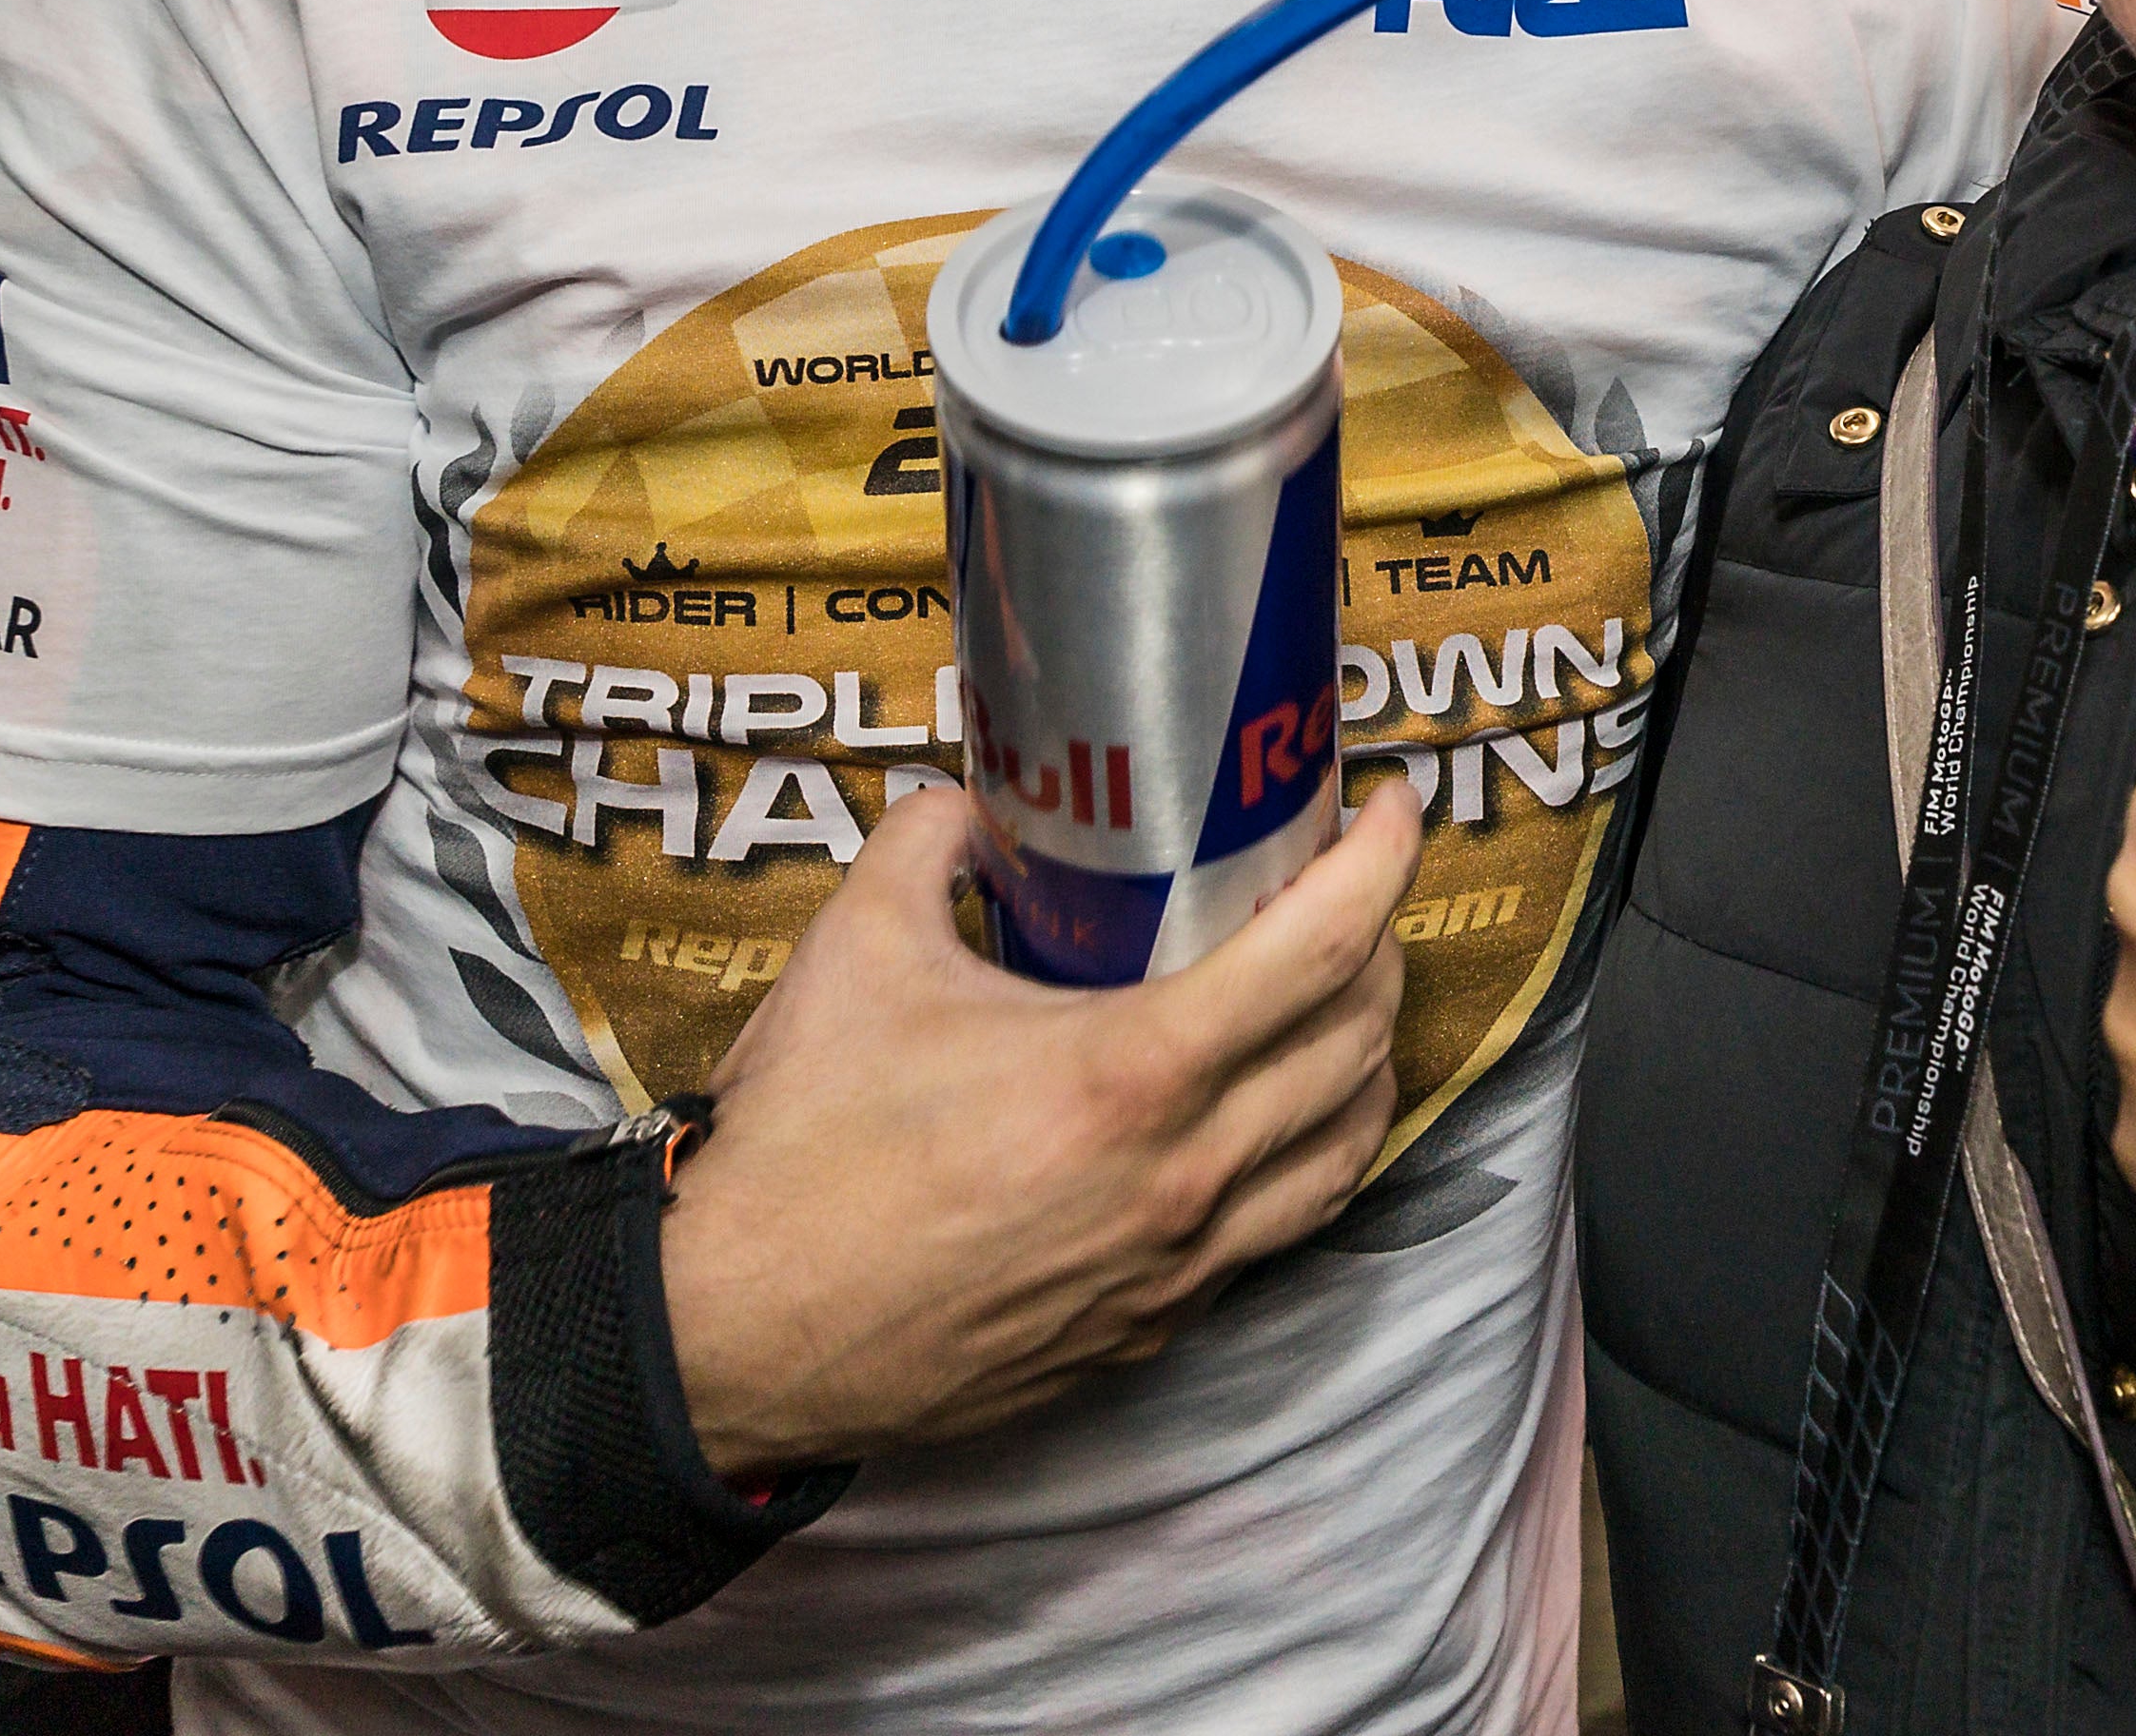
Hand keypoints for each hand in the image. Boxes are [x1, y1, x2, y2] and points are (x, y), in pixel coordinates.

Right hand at [656, 777, 1416, 1477]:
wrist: (742, 1335)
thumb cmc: (802, 1149)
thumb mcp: (853, 951)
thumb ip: (924, 843)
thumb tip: (967, 799)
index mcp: (1130, 1075)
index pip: (1321, 952)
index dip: (1383, 862)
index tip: (1394, 807)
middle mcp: (1182, 1178)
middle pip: (1359, 1045)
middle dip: (1381, 948)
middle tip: (1348, 893)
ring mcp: (1176, 1268)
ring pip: (1345, 1153)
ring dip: (1365, 1062)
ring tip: (1339, 1000)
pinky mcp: (1150, 1329)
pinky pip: (1275, 1233)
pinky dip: (1304, 1158)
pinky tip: (1267, 1119)